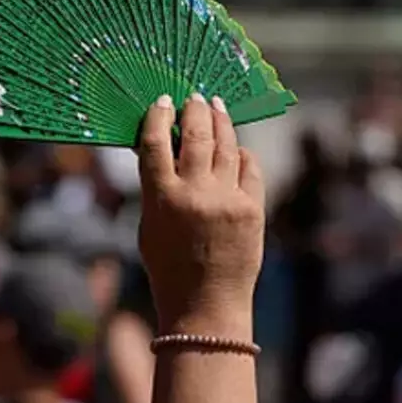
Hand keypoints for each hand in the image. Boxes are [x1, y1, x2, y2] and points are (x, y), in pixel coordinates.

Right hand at [135, 93, 263, 336]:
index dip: (157, 117)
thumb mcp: (149, 227)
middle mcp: (194, 193)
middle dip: (194, 109)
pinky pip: (248, 168)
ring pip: (225, 144)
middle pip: (194, 134)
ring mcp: (226, 199)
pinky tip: (236, 148)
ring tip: (216, 106)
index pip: (155, 143)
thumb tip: (165, 150)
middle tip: (194, 97)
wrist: (205, 305)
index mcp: (160, 199)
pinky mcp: (252, 208)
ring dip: (220, 121)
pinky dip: (241, 154)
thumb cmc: (169, 269)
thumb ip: (156, 189)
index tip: (161, 102)